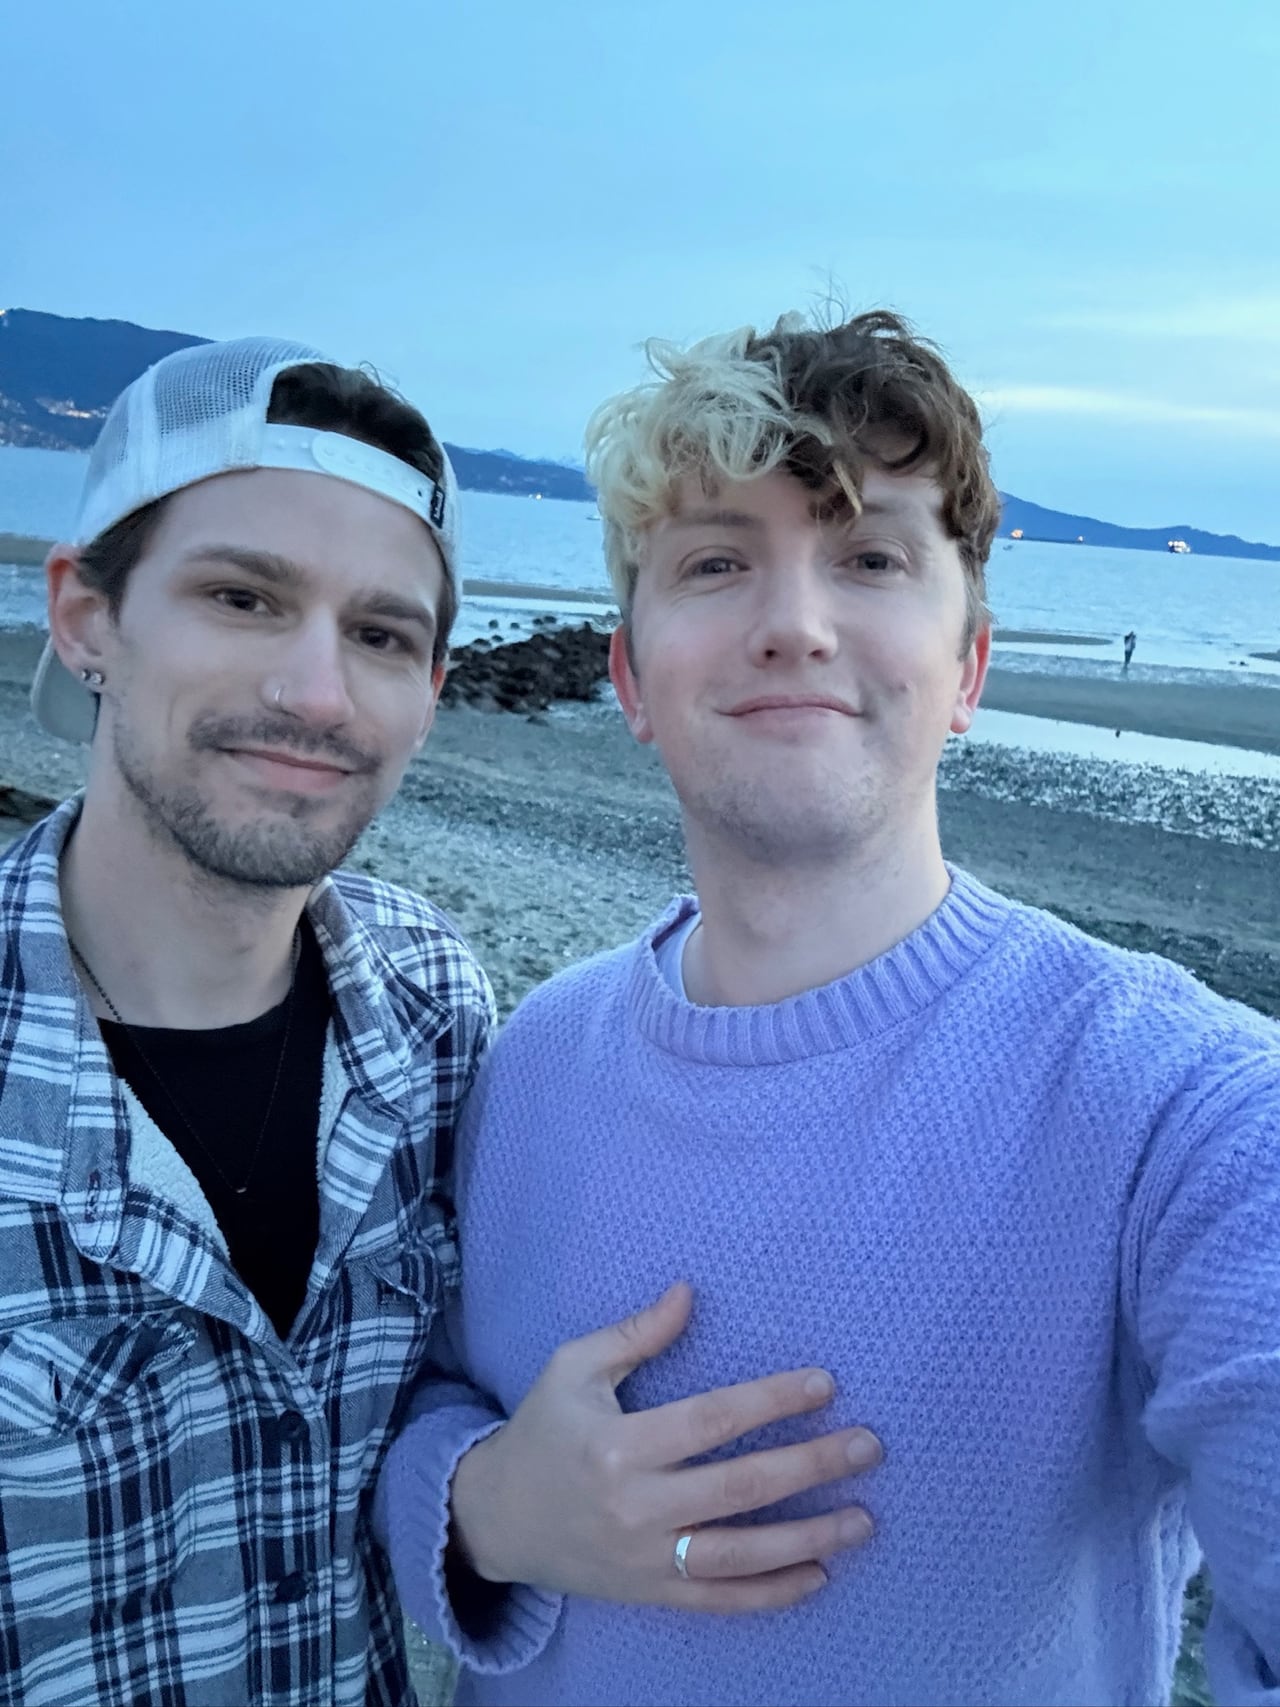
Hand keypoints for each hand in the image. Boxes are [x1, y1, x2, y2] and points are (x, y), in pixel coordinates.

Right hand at [449, 1282, 880, 1613]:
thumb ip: (635, 1334)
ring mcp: (645, 1559)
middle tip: (867, 1447)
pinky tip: (819, 1574)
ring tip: (863, 1518)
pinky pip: (720, 1600)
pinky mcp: (649, 1593)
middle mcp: (637, 1506)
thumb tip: (690, 1292)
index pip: (712, 1420)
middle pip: (740, 1488)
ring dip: (809, 1537)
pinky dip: (772, 1594)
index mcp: (618, 1444)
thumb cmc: (541, 1430)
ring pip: (741, 1554)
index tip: (824, 1384)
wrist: (494, 1519)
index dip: (771, 1400)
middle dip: (810, 1466)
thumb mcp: (573, 1367)